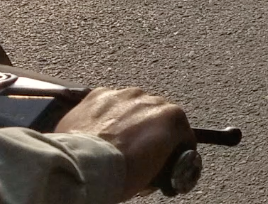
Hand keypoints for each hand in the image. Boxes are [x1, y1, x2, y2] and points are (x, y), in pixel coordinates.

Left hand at [56, 87, 193, 200]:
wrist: (85, 168)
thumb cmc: (122, 174)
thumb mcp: (155, 173)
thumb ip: (163, 158)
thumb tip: (156, 162)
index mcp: (172, 117)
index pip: (182, 132)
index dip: (176, 148)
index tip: (168, 158)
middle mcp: (151, 99)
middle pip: (156, 114)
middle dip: (151, 130)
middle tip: (137, 150)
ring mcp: (124, 94)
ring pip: (131, 105)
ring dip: (128, 118)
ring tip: (114, 140)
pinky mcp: (98, 94)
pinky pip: (108, 103)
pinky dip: (105, 114)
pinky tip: (98, 131)